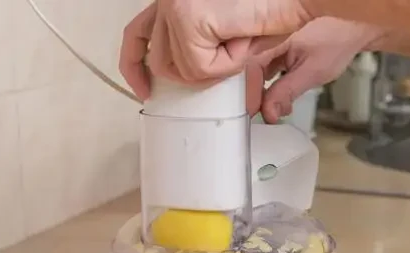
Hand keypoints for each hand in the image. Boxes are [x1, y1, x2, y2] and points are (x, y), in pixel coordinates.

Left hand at [119, 0, 314, 99]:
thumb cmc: (275, 9)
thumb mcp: (226, 35)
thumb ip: (199, 47)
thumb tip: (184, 75)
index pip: (136, 36)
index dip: (135, 66)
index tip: (145, 89)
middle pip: (161, 62)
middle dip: (196, 74)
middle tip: (229, 56)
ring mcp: (175, 6)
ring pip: (183, 70)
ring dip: (221, 67)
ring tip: (242, 37)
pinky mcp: (189, 18)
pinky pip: (201, 69)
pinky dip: (229, 64)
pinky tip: (243, 37)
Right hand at [246, 18, 383, 122]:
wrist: (356, 28)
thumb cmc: (339, 38)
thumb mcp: (312, 72)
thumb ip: (287, 92)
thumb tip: (269, 112)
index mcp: (271, 37)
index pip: (247, 67)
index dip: (247, 92)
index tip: (250, 111)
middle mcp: (268, 38)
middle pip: (246, 70)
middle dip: (251, 94)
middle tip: (256, 115)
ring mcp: (272, 44)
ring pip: (254, 71)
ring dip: (260, 92)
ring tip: (268, 110)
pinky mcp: (278, 51)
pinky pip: (265, 69)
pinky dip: (269, 85)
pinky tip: (277, 99)